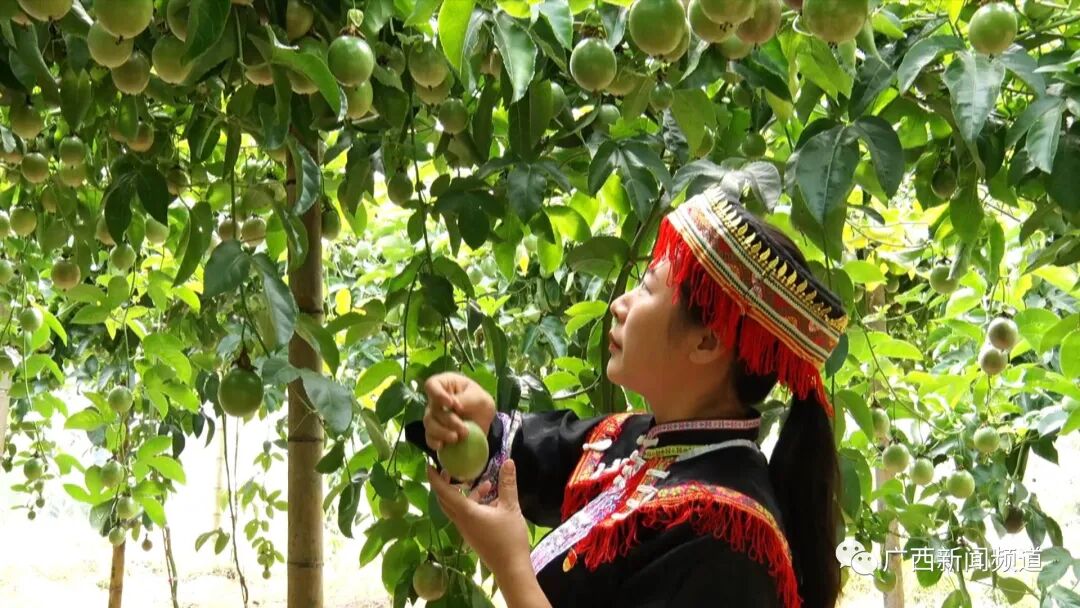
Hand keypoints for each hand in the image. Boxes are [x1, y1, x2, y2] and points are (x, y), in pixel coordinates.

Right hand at [422, 372, 495, 450]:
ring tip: (457, 438)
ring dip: (442, 433)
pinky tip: (443, 446)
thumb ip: (468, 399)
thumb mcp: (481, 398)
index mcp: (445, 385)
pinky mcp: (435, 432)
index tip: (451, 404)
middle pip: (433, 409)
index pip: (432, 385)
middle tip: (464, 429)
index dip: (438, 395)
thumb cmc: (480, 402)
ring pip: (429, 424)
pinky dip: (434, 442)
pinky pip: (429, 438)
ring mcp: (433, 417)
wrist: (483, 421)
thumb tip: (455, 406)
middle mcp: (435, 400)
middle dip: (448, 421)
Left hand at [427, 459, 532, 580]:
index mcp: (466, 513)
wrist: (511, 568)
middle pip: (446, 500)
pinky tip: (493, 501)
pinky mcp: (473, 535)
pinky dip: (475, 504)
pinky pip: (467, 515)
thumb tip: (508, 461)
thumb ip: (507, 484)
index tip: (429, 465)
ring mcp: (466, 530)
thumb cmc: (509, 538)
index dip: (435, 478)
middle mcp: (462, 521)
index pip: (444, 492)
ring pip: (458, 508)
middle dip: (445, 484)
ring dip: (467, 494)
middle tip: (449, 469)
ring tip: (487, 484)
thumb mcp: (511, 508)